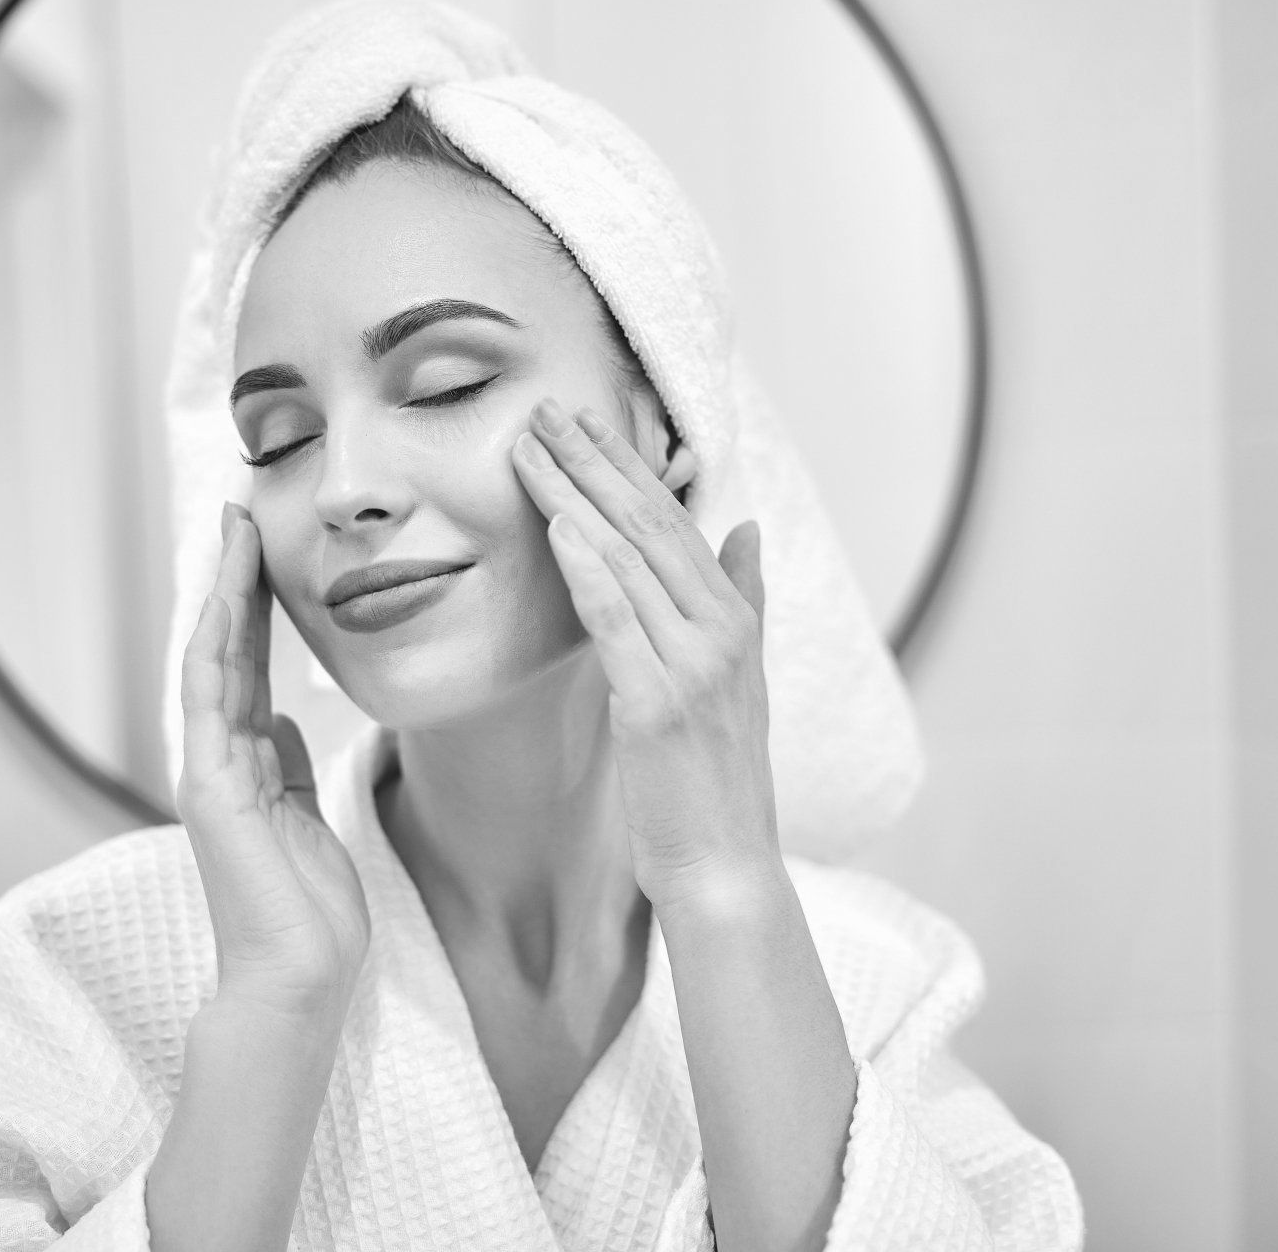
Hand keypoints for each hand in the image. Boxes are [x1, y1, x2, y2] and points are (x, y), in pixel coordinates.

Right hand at [176, 502, 371, 1016]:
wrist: (300, 975)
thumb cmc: (309, 909)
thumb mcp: (308, 817)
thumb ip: (288, 766)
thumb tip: (280, 719)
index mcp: (248, 763)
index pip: (247, 666)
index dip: (254, 606)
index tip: (264, 549)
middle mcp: (221, 758)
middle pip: (223, 650)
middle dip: (233, 581)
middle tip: (239, 513)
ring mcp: (209, 771)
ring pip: (210, 661)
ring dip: (222, 596)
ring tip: (234, 533)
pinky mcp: (209, 790)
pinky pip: (207, 702)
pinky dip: (212, 648)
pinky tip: (223, 600)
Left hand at [511, 396, 782, 913]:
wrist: (726, 869)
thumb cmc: (719, 782)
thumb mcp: (743, 681)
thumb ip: (742, 599)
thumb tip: (748, 529)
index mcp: (737, 623)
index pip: (676, 523)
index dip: (628, 466)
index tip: (584, 421)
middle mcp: (722, 633)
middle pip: (650, 524)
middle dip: (594, 460)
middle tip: (545, 408)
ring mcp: (692, 667)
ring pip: (627, 558)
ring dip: (574, 495)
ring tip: (529, 448)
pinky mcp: (656, 706)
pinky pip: (616, 620)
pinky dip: (587, 567)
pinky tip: (556, 524)